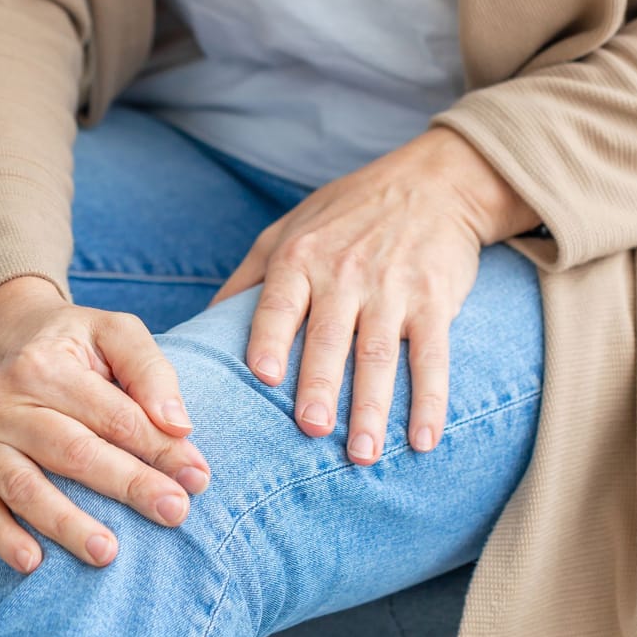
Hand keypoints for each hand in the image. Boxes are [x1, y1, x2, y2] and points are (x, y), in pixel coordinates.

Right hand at [0, 276, 211, 572]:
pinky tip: (35, 563)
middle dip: (128, 486)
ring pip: (26, 488)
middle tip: (175, 514)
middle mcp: (2, 399)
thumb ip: (149, 370)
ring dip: (67, 524)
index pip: (112, 415)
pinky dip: (4, 539)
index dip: (159, 449)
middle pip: (73, 452)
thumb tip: (177, 424)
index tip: (197, 478)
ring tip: (108, 553)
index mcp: (44, 364)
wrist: (3, 342)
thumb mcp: (115, 334)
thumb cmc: (73, 347)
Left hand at [207, 128, 538, 465]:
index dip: (271, 339)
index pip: (279, 304)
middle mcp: (344, 274)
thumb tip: (201, 329)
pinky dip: (431, 401)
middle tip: (313, 431)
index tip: (264, 377)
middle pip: (329, 338)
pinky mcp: (434, 301)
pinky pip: (432, 357)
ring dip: (374, 409)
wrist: (431, 181)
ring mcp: (391, 289)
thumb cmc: (347, 211)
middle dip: (321, 386)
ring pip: (379, 356)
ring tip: (364, 455)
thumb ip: (247, 278)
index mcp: (299, 259)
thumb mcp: (287, 228)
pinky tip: (424, 440)